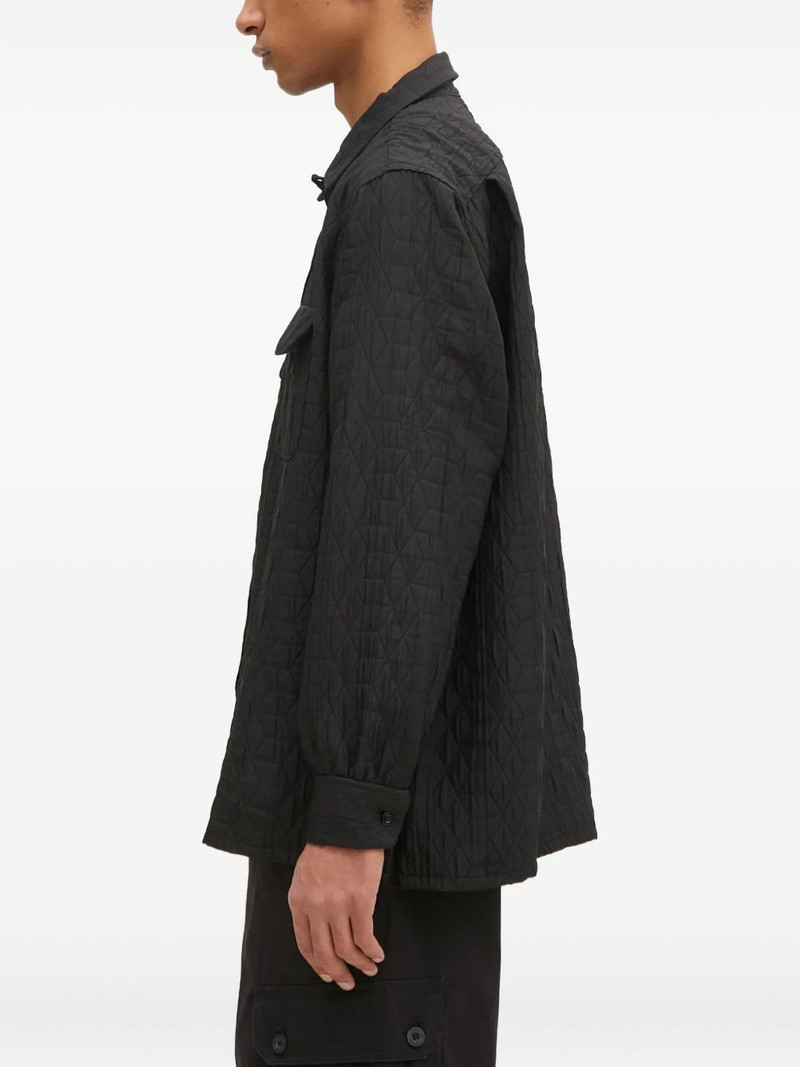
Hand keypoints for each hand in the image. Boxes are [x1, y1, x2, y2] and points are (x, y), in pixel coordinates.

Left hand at [287, 843, 386, 990]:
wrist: (346, 824)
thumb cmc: (328, 845)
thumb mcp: (305, 874)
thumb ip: (309, 900)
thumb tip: (320, 927)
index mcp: (298, 901)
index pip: (305, 944)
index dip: (317, 964)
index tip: (327, 973)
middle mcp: (315, 908)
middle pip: (325, 953)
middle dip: (337, 973)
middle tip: (348, 983)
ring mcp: (337, 906)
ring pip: (347, 949)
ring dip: (359, 964)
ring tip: (369, 969)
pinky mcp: (360, 901)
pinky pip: (365, 937)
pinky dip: (372, 951)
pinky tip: (378, 954)